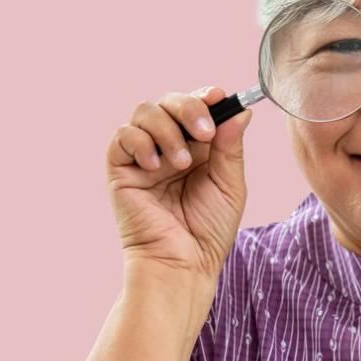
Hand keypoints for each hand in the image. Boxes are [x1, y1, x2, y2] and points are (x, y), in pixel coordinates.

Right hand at [105, 86, 252, 282]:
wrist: (183, 263)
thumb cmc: (208, 230)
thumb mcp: (229, 184)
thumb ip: (231, 146)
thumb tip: (240, 110)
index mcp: (197, 146)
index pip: (196, 105)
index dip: (206, 96)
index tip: (220, 97)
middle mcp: (169, 145)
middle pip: (169, 100)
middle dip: (188, 108)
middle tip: (204, 133)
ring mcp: (143, 155)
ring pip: (145, 111)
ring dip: (167, 129)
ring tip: (181, 163)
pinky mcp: (120, 169)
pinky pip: (122, 136)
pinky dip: (141, 143)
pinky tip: (156, 166)